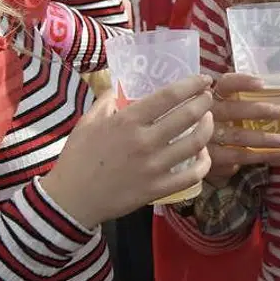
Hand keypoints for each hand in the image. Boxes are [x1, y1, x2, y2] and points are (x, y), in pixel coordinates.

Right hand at [41, 75, 214, 227]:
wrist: (71, 200)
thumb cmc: (78, 158)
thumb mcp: (87, 122)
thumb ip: (106, 100)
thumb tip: (120, 84)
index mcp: (128, 121)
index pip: (169, 96)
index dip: (191, 85)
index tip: (203, 80)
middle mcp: (145, 141)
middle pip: (188, 116)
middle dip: (204, 102)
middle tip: (208, 97)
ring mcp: (154, 167)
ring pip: (196, 143)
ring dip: (208, 128)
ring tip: (208, 120)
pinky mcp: (158, 189)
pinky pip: (193, 175)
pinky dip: (204, 162)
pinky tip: (203, 153)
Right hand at [203, 73, 279, 186]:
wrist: (172, 151)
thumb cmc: (201, 122)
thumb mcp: (209, 105)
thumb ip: (231, 98)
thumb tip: (265, 88)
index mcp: (206, 97)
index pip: (224, 85)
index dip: (242, 82)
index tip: (262, 83)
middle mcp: (205, 116)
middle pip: (233, 110)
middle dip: (259, 111)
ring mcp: (205, 140)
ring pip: (237, 139)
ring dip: (263, 140)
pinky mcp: (207, 160)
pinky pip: (235, 160)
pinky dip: (254, 158)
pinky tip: (272, 156)